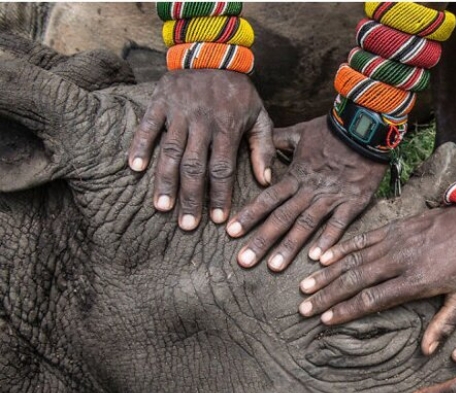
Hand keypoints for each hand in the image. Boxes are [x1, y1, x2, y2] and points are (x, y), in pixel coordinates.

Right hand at [128, 70, 274, 229]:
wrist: (214, 51)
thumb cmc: (238, 92)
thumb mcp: (259, 115)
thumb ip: (263, 148)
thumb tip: (266, 181)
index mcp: (227, 127)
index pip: (223, 168)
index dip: (220, 195)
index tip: (219, 220)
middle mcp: (202, 121)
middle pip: (195, 166)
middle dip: (192, 197)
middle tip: (187, 225)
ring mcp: (179, 111)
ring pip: (170, 151)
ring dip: (165, 181)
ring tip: (162, 207)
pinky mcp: (160, 100)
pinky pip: (148, 126)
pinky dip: (140, 146)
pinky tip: (136, 169)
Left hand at [226, 116, 387, 271]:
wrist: (365, 127)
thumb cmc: (333, 129)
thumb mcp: (301, 131)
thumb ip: (279, 140)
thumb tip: (261, 142)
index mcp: (296, 175)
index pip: (267, 199)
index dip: (249, 216)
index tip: (231, 232)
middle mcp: (309, 190)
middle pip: (281, 218)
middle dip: (261, 240)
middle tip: (244, 261)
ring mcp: (331, 198)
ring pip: (306, 225)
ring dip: (289, 247)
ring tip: (274, 267)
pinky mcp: (353, 202)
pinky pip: (339, 224)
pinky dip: (328, 240)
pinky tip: (318, 259)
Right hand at [298, 207, 455, 354]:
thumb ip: (444, 324)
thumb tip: (427, 352)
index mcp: (416, 280)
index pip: (373, 298)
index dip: (347, 310)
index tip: (326, 319)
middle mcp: (399, 260)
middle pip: (355, 280)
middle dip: (327, 295)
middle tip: (304, 308)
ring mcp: (394, 241)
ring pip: (353, 259)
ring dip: (327, 273)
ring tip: (305, 287)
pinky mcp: (393, 227)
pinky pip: (362, 239)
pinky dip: (341, 248)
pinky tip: (322, 257)